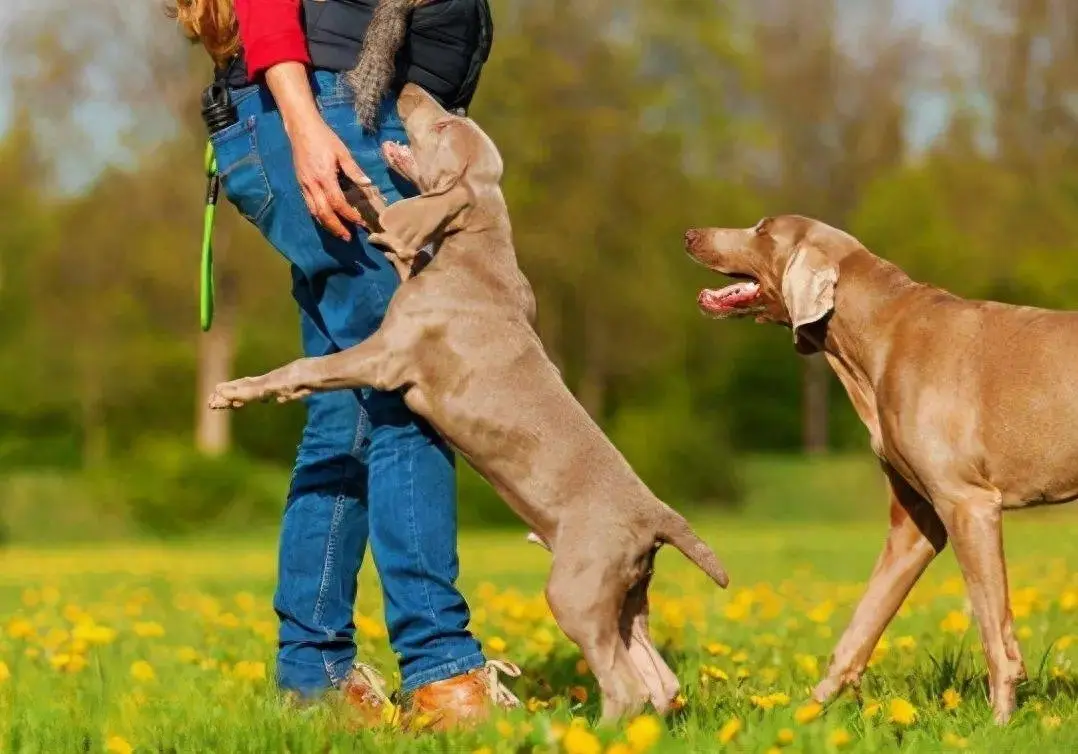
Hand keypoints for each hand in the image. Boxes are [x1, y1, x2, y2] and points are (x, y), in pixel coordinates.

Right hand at [263, 61, 370, 240]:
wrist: (301, 128)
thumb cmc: (324, 138)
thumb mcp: (342, 152)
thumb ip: (354, 170)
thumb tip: (368, 183)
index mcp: (324, 176)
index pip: (337, 202)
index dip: (349, 215)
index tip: (360, 222)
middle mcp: (312, 184)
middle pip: (323, 213)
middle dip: (336, 227)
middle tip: (348, 237)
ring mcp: (304, 185)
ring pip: (314, 211)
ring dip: (327, 224)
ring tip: (339, 232)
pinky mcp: (301, 184)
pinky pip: (309, 205)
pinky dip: (318, 215)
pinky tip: (327, 219)